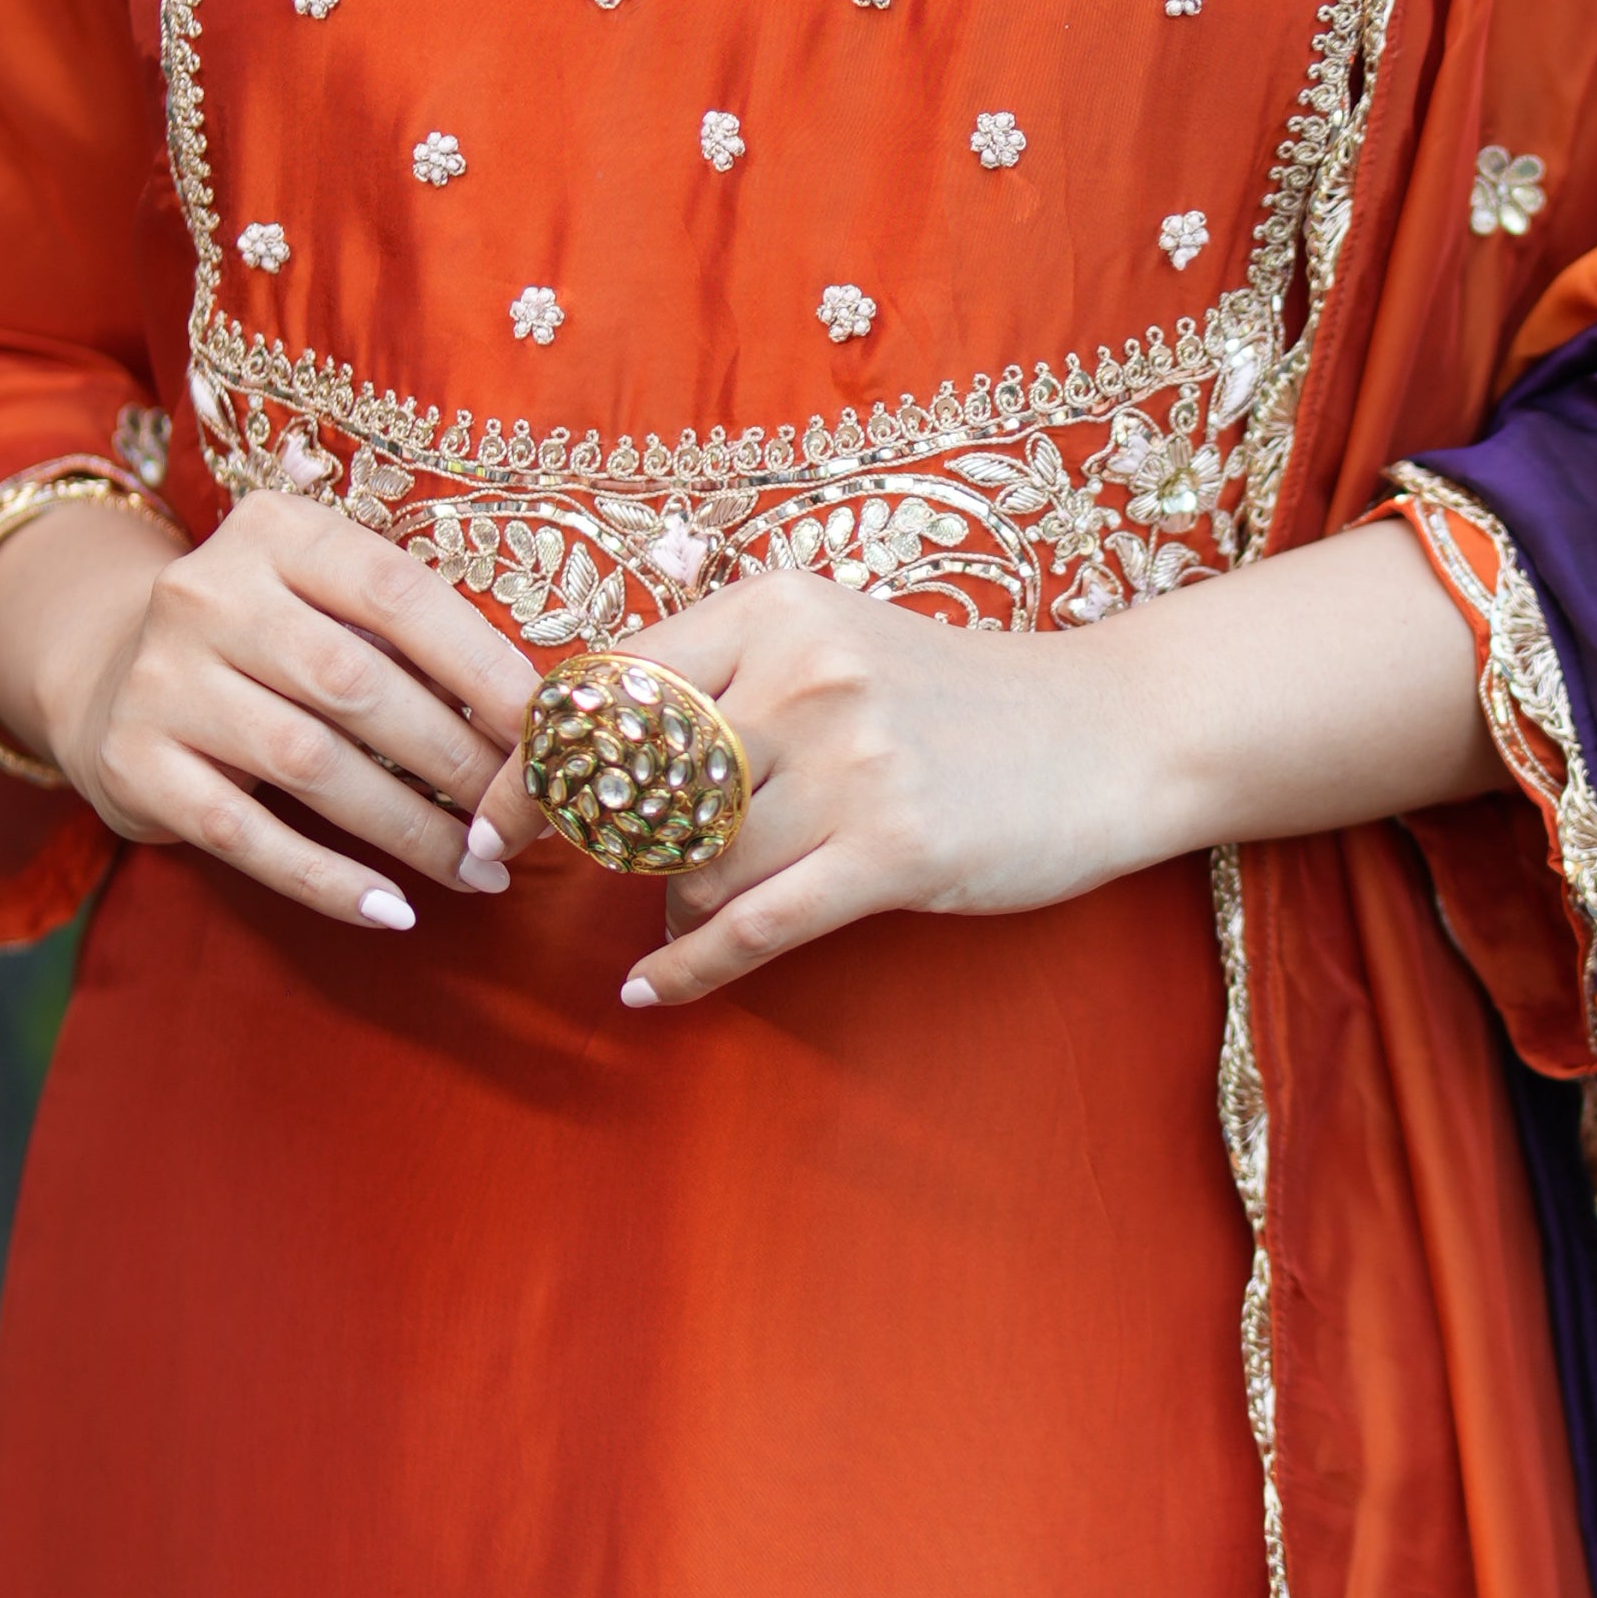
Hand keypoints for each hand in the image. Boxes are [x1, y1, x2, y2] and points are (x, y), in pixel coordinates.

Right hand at [0, 491, 530, 932]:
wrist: (110, 674)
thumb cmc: (268, 643)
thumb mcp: (326, 605)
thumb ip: (410, 639)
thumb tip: (533, 726)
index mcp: (275, 532)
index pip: (398, 593)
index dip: (482, 666)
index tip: (544, 733)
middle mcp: (206, 593)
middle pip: (358, 686)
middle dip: (455, 762)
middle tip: (520, 820)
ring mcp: (161, 679)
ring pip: (310, 764)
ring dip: (409, 830)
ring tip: (479, 871)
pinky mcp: (134, 762)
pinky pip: (246, 836)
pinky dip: (326, 880)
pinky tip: (392, 909)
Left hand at [471, 517, 1497, 1011]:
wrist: (1111, 733)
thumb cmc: (953, 699)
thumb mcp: (832, 644)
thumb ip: (717, 680)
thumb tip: (580, 757)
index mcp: (772, 608)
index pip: (607, 688)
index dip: (530, 768)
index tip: (485, 826)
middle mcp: (806, 671)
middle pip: (634, 782)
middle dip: (587, 843)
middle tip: (554, 880)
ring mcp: (855, 760)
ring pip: (693, 861)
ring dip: (677, 900)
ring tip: (698, 906)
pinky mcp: (898, 848)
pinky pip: (754, 924)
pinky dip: (688, 966)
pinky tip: (652, 989)